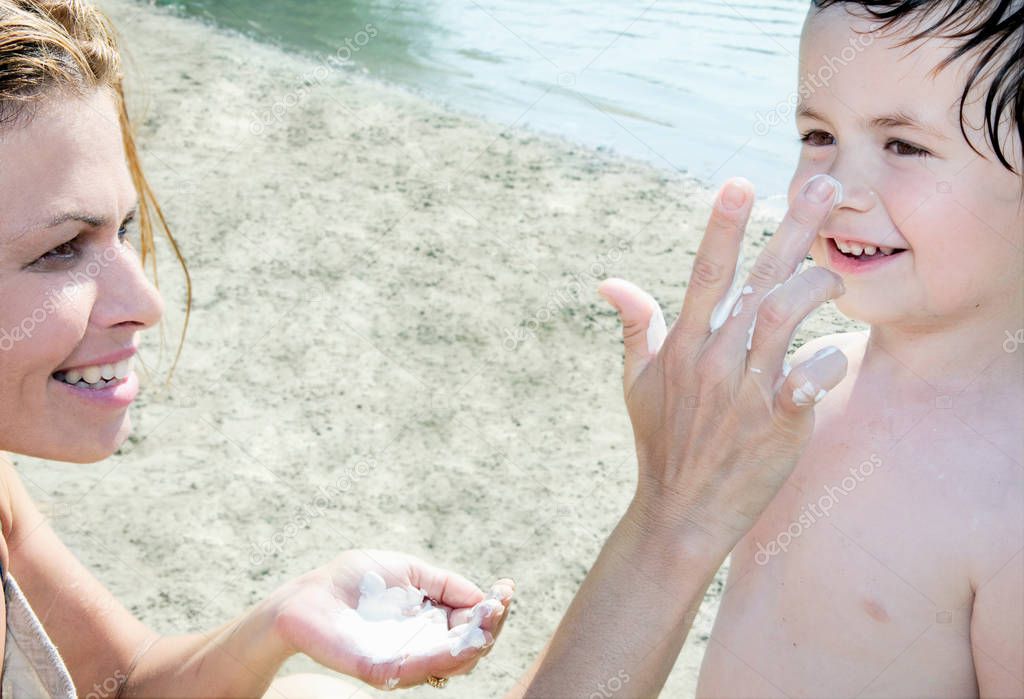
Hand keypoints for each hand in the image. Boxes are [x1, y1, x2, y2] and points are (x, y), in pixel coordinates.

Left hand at [268, 549, 513, 690]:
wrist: (309, 597)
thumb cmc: (356, 579)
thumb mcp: (411, 571)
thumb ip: (446, 584)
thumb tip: (483, 597)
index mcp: (432, 620)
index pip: (474, 623)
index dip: (495, 609)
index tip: (507, 590)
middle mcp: (424, 644)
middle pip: (472, 646)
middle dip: (492, 626)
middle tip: (499, 605)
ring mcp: (407, 660)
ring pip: (455, 662)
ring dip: (477, 643)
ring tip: (487, 619)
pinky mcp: (385, 671)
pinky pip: (422, 669)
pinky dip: (446, 656)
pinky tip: (462, 638)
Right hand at [599, 174, 847, 550]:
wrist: (679, 512)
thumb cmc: (660, 442)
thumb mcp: (635, 381)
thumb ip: (635, 325)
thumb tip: (611, 281)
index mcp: (683, 345)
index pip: (704, 274)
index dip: (722, 226)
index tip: (739, 183)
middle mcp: (713, 360)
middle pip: (757, 280)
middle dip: (793, 227)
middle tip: (827, 182)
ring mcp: (744, 392)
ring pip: (784, 317)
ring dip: (815, 286)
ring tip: (836, 272)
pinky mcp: (776, 425)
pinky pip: (808, 381)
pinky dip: (826, 363)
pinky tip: (834, 354)